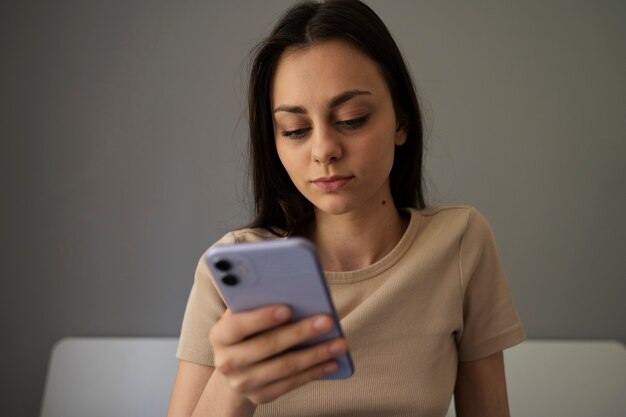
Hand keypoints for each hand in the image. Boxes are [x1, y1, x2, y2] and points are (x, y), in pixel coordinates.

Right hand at [209, 305, 347, 404]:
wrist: (236, 368)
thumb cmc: (247, 330)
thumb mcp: (244, 313)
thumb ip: (256, 300)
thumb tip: (287, 284)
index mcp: (220, 335)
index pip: (237, 326)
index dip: (261, 318)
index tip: (288, 308)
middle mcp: (227, 362)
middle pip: (267, 346)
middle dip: (300, 332)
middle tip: (327, 320)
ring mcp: (243, 382)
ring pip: (284, 367)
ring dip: (315, 354)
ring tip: (339, 343)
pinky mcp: (260, 396)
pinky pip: (291, 384)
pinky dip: (314, 372)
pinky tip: (332, 361)